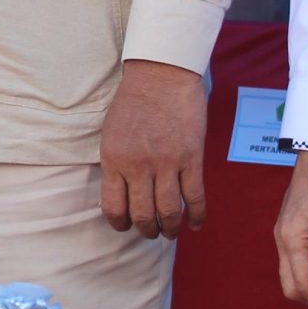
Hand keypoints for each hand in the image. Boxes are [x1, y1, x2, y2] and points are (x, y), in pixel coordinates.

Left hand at [98, 59, 207, 237]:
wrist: (160, 76)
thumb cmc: (133, 102)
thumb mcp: (111, 133)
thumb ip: (115, 163)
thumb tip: (121, 193)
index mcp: (113, 159)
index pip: (113, 207)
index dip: (119, 223)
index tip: (125, 226)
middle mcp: (137, 166)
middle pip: (142, 215)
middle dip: (147, 230)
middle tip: (151, 232)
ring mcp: (166, 163)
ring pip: (168, 212)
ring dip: (170, 228)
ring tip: (171, 232)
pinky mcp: (191, 158)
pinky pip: (194, 197)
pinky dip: (196, 216)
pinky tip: (195, 224)